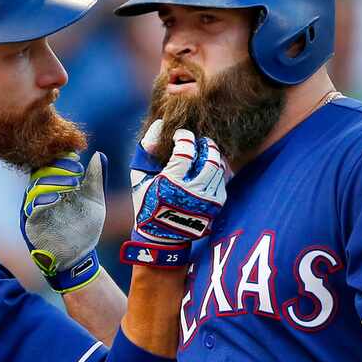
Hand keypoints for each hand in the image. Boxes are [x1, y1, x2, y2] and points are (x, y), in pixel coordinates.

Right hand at [20, 152, 106, 292]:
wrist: (81, 256)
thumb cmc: (85, 228)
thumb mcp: (95, 200)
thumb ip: (95, 179)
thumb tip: (99, 155)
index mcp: (56, 187)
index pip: (52, 165)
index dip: (63, 160)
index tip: (78, 161)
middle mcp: (42, 195)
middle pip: (41, 172)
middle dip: (59, 168)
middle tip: (76, 171)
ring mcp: (35, 209)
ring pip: (35, 186)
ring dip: (53, 181)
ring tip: (72, 185)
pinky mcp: (31, 223)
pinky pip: (31, 206)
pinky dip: (44, 198)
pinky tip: (58, 197)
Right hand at [121, 122, 226, 267]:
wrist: (160, 236)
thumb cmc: (146, 202)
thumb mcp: (139, 176)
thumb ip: (147, 149)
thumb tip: (160, 124)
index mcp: (171, 182)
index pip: (186, 150)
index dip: (184, 137)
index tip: (181, 135)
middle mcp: (192, 191)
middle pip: (209, 158)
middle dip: (205, 144)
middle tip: (199, 141)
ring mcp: (207, 200)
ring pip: (219, 169)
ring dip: (213, 156)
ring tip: (204, 153)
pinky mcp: (215, 207)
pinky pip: (223, 182)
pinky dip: (218, 171)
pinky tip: (209, 168)